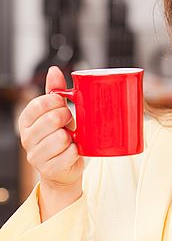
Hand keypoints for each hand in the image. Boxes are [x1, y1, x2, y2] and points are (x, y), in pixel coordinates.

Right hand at [18, 66, 83, 198]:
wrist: (65, 167)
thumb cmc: (62, 136)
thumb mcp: (58, 112)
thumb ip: (55, 92)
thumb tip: (54, 70)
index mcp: (26, 121)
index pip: (38, 104)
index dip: (55, 102)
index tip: (63, 104)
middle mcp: (27, 138)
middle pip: (52, 119)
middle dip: (67, 118)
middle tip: (69, 123)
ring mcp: (36, 156)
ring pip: (61, 138)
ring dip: (72, 137)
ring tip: (70, 138)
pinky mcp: (48, 170)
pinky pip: (69, 154)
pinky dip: (76, 151)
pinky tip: (73, 151)